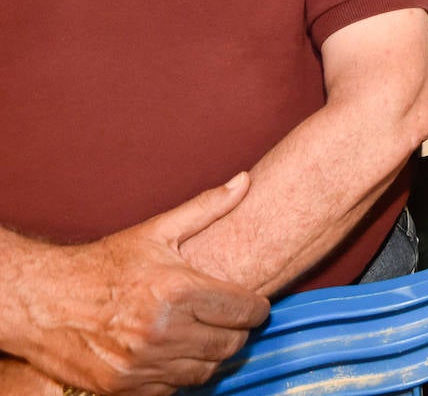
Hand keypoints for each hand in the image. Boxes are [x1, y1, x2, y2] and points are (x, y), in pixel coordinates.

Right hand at [7, 174, 269, 395]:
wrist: (41, 300)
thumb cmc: (102, 265)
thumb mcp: (156, 231)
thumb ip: (207, 208)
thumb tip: (245, 181)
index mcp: (178, 290)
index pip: (245, 311)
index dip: (256, 308)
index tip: (252, 305)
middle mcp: (163, 330)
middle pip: (231, 344)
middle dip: (236, 331)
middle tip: (226, 320)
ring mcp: (142, 363)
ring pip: (205, 370)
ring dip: (209, 354)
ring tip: (199, 334)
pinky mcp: (122, 387)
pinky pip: (172, 389)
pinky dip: (177, 374)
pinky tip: (171, 352)